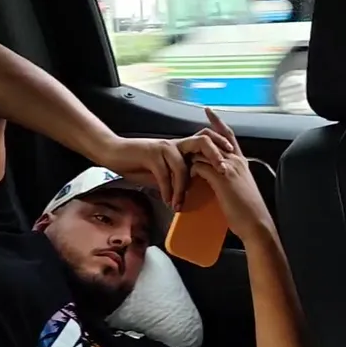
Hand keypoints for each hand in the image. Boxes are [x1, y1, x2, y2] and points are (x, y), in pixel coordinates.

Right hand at [97, 126, 233, 210]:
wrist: (114, 153)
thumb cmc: (138, 163)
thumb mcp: (161, 172)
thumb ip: (176, 179)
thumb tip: (188, 192)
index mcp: (182, 147)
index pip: (208, 143)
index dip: (222, 152)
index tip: (232, 169)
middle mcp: (176, 144)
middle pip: (204, 142)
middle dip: (216, 156)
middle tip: (223, 173)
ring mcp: (164, 148)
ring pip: (183, 165)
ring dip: (183, 188)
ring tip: (181, 204)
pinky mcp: (151, 153)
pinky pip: (164, 174)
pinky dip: (167, 190)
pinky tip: (167, 201)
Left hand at [188, 108, 273, 240]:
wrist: (255, 222)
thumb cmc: (248, 210)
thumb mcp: (239, 187)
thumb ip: (229, 177)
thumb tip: (216, 176)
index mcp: (241, 162)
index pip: (228, 135)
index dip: (218, 122)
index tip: (209, 111)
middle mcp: (236, 160)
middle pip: (214, 138)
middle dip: (199, 135)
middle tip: (186, 137)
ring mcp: (229, 168)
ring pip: (204, 152)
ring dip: (190, 158)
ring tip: (180, 165)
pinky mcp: (221, 178)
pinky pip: (199, 167)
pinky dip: (190, 171)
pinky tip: (186, 179)